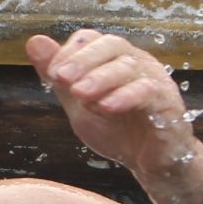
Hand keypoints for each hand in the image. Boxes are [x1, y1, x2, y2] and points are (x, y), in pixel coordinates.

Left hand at [26, 30, 196, 178]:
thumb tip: (34, 42)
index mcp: (114, 59)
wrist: (148, 164)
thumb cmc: (116, 130)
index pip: (92, 39)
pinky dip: (125, 96)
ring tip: (79, 94)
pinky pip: (148, 92)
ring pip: (128, 67)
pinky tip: (106, 107)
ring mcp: (155, 80)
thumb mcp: (78, 103)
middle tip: (60, 77)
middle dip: (83, 60)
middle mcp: (136, 63)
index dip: (70, 52)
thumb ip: (58, 77)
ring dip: (100, 78)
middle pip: (111, 45)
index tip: (52, 73)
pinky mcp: (168, 103)